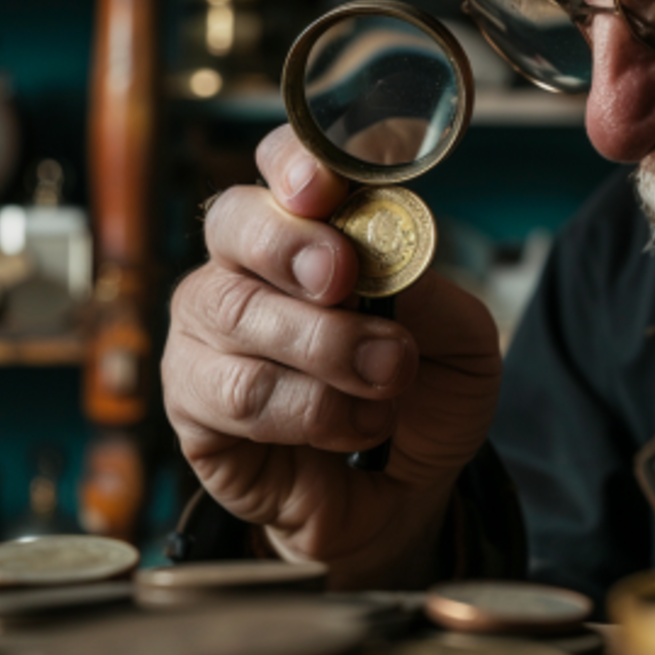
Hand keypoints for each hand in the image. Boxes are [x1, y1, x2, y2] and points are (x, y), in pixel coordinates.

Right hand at [163, 125, 501, 587]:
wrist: (405, 492)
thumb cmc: (423, 395)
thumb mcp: (460, 339)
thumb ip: (431, 290)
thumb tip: (388, 255)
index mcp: (312, 230)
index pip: (282, 165)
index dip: (294, 162)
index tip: (324, 186)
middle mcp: (246, 270)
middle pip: (234, 223)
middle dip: (291, 244)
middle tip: (344, 277)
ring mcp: (208, 336)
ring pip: (236, 314)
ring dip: (326, 348)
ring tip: (389, 377)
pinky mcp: (194, 406)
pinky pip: (236, 394)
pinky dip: (310, 411)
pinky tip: (352, 425)